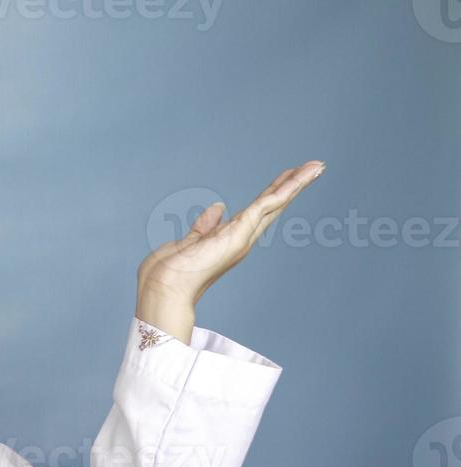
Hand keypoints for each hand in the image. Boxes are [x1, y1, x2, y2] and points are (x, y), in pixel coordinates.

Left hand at [136, 160, 325, 334]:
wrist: (163, 287)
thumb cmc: (169, 272)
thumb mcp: (189, 241)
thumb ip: (205, 227)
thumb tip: (217, 207)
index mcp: (229, 240)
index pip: (256, 212)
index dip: (273, 194)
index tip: (287, 177)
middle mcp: (241, 239)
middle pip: (273, 206)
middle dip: (293, 186)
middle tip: (314, 168)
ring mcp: (242, 236)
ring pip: (275, 203)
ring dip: (296, 183)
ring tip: (316, 166)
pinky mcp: (240, 232)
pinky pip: (267, 204)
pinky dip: (286, 189)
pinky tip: (301, 175)